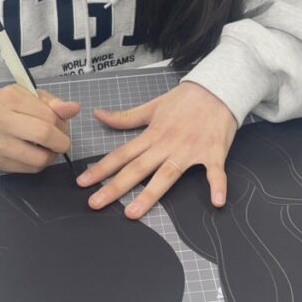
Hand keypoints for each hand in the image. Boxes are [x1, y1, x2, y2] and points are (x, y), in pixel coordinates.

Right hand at [0, 85, 79, 172]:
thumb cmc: (8, 104)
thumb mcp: (30, 95)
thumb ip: (53, 103)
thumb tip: (74, 109)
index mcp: (10, 99)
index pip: (49, 116)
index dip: (63, 124)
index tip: (63, 125)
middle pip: (44, 136)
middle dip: (62, 142)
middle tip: (62, 141)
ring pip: (39, 159)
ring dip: (51, 156)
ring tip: (49, 148)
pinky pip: (29, 169)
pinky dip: (39, 163)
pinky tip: (35, 153)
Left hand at [76, 82, 237, 218]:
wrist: (217, 88)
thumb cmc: (185, 99)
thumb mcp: (152, 106)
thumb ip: (126, 117)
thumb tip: (98, 114)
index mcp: (152, 134)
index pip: (122, 154)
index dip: (101, 168)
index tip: (83, 182)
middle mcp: (167, 144)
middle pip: (137, 168)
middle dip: (114, 187)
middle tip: (94, 203)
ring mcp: (190, 150)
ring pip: (166, 174)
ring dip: (150, 194)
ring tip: (133, 213)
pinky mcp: (213, 152)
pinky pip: (215, 172)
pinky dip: (218, 186)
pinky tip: (216, 202)